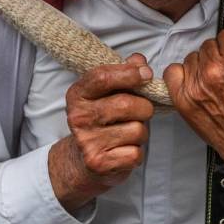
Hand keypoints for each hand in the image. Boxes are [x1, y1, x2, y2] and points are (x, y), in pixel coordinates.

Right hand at [49, 54, 154, 211]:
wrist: (84, 162)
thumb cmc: (102, 122)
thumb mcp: (107, 94)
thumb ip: (123, 74)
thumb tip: (139, 61)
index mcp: (78, 95)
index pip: (102, 77)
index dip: (129, 73)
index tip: (146, 73)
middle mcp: (78, 117)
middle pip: (126, 104)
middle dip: (144, 108)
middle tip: (141, 112)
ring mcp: (86, 141)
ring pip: (136, 130)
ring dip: (141, 132)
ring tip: (129, 133)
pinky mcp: (98, 163)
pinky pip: (135, 153)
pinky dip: (137, 152)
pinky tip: (124, 150)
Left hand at [164, 10, 223, 199]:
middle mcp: (214, 74)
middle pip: (209, 44)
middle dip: (220, 54)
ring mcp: (196, 88)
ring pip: (192, 57)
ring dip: (202, 64)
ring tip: (216, 80)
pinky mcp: (183, 101)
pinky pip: (172, 72)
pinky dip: (182, 75)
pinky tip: (196, 83)